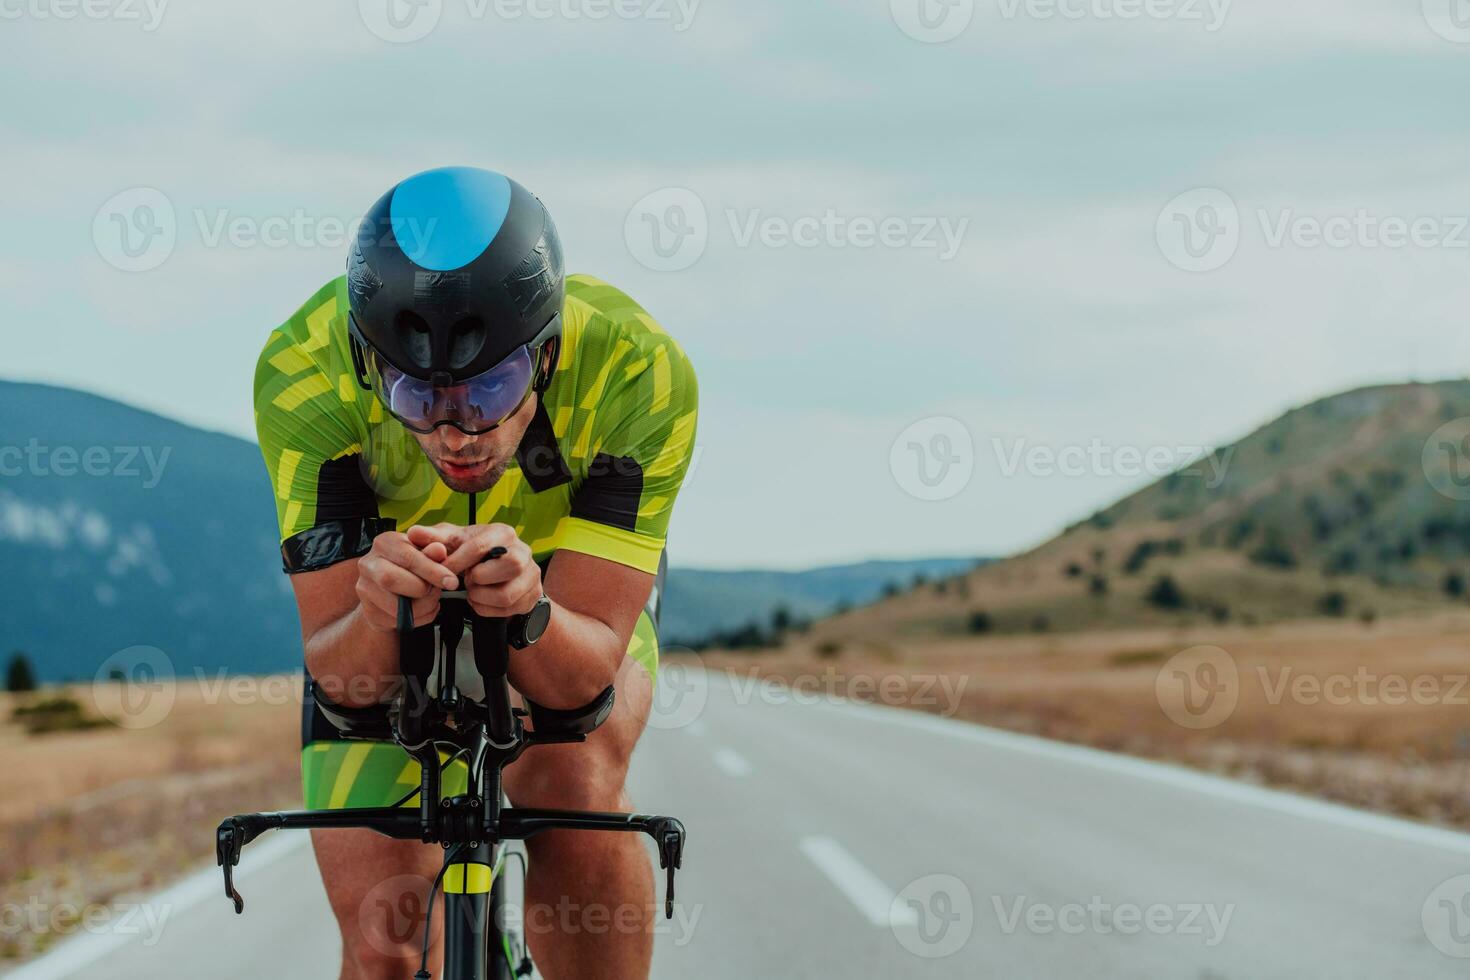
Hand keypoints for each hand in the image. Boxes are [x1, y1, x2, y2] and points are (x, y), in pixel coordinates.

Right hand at [355, 531, 458, 632]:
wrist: (393, 585)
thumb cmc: (412, 564)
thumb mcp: (426, 552)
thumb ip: (433, 552)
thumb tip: (439, 550)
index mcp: (384, 543)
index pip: (407, 557)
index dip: (432, 571)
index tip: (451, 581)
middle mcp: (369, 564)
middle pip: (391, 580)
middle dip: (422, 589)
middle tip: (436, 590)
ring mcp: (365, 588)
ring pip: (395, 605)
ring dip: (423, 606)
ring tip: (431, 599)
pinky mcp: (369, 610)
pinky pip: (397, 620)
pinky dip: (419, 618)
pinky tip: (423, 608)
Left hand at [407, 523, 542, 619]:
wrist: (499, 572)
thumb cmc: (474, 553)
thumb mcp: (454, 542)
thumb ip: (433, 538)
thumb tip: (413, 533)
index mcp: (502, 532)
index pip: (479, 547)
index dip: (456, 563)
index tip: (441, 574)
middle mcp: (522, 550)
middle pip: (507, 566)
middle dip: (478, 579)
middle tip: (466, 580)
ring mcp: (531, 574)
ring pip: (505, 594)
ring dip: (480, 597)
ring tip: (472, 590)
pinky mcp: (531, 595)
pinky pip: (507, 610)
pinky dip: (486, 609)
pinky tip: (480, 600)